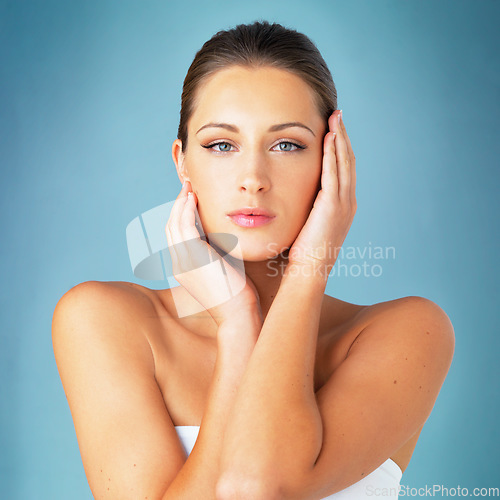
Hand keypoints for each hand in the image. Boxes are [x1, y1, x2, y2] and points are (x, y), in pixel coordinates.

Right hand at [165, 180, 262, 326]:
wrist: (238, 315)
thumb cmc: (236, 296)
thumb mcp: (222, 271)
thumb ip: (216, 254)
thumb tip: (221, 238)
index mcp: (184, 268)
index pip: (176, 236)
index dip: (180, 216)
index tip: (190, 200)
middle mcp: (178, 264)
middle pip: (170, 227)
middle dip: (177, 206)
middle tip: (187, 188)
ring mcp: (183, 261)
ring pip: (174, 224)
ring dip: (180, 203)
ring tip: (189, 188)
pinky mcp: (192, 257)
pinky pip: (184, 226)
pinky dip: (186, 209)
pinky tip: (193, 198)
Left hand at [287, 110, 355, 279]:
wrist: (309, 270)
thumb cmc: (304, 250)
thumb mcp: (309, 223)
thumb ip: (309, 206)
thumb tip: (298, 195)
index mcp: (343, 204)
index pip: (343, 169)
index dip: (340, 147)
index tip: (334, 128)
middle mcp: (348, 201)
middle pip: (348, 161)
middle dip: (343, 136)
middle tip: (338, 115)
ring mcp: (344, 203)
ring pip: (344, 163)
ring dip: (340, 138)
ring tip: (335, 118)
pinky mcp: (334, 205)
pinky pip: (334, 173)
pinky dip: (333, 153)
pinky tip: (329, 137)